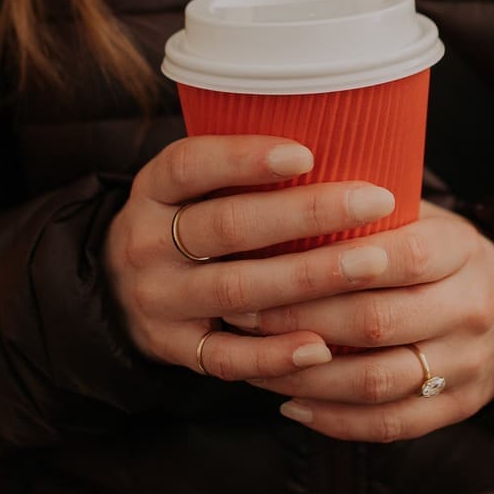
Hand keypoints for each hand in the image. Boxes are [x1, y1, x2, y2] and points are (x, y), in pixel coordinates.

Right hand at [104, 134, 410, 383]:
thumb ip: (241, 168)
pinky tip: (323, 345)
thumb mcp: (191, 187)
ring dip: (308, 277)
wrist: (119, 294)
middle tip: (375, 201)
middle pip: (226, 226)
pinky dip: (275, 354)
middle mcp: (146, 244)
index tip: (306, 153)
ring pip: (235, 290)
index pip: (189, 165)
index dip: (244, 158)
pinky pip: (227, 358)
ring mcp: (158, 302)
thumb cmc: (187, 222)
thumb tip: (341, 135)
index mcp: (152, 191)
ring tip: (373, 263)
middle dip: (306, 213)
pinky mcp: (176, 350)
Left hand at [237, 200, 493, 443]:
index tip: (265, 260)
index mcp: (461, 250)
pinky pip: (389, 424)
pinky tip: (290, 403)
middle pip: (378, 321)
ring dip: (306, 375)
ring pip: (377, 381)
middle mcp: (470, 309)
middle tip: (242, 312)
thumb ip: (367, 213)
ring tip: (253, 361)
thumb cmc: (441, 252)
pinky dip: (334, 420)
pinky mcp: (456, 407)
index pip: (400, 256)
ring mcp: (467, 365)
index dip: (332, 263)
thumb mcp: (422, 215)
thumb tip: (276, 191)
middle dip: (300, 319)